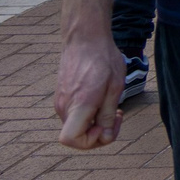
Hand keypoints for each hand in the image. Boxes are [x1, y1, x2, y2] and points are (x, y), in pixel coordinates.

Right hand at [53, 32, 126, 149]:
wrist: (84, 38)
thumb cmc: (103, 59)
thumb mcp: (115, 86)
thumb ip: (108, 113)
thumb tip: (105, 135)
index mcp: (78, 105)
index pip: (70, 140)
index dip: (90, 142)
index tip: (106, 126)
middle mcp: (65, 107)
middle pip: (77, 137)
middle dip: (100, 133)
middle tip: (118, 117)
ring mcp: (61, 102)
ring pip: (77, 126)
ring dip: (96, 124)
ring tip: (113, 108)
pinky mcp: (62, 97)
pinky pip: (75, 116)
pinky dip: (89, 115)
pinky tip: (102, 101)